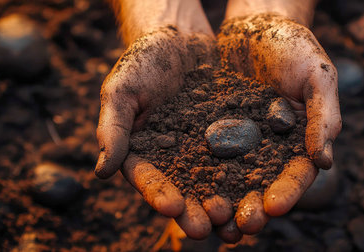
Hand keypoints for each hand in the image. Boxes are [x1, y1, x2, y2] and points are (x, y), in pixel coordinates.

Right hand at [95, 26, 230, 238]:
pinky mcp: (232, 135)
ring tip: (238, 221)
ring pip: (217, 182)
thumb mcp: (121, 91)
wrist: (180, 39)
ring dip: (227, 204)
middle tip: (209, 228)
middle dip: (196, 211)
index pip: (150, 180)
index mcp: (145, 153)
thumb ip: (113, 129)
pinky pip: (243, 155)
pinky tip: (262, 189)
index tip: (173, 208)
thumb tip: (101, 172)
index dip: (160, 195)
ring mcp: (206, 148)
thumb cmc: (143, 61)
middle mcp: (176, 158)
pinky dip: (251, 174)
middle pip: (186, 191)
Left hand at [216, 14, 341, 236]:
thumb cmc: (295, 46)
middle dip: (252, 207)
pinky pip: (204, 154)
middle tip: (240, 227)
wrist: (256, 24)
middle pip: (261, 185)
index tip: (273, 207)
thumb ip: (325, 117)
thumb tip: (325, 162)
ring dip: (223, 201)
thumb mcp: (319, 76)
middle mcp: (268, 147)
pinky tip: (187, 191)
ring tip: (212, 220)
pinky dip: (197, 174)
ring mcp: (240, 140)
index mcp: (299, 140)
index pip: (296, 174)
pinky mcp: (213, 129)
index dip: (287, 193)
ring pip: (231, 178)